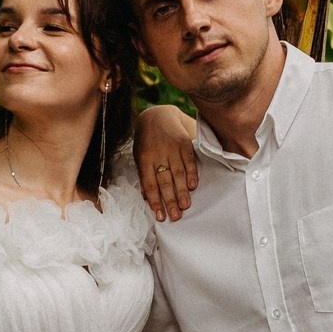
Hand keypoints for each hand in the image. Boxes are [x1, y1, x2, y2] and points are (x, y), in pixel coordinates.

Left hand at [134, 103, 200, 222]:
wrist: (157, 115)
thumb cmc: (146, 140)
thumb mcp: (139, 156)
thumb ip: (143, 175)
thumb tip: (146, 197)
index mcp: (144, 159)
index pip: (150, 184)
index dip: (155, 202)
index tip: (160, 217)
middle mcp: (158, 154)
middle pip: (164, 181)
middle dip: (170, 200)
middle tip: (175, 216)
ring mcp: (172, 149)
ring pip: (177, 173)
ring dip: (182, 191)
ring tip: (186, 206)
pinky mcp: (184, 143)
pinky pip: (189, 161)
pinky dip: (191, 173)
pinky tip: (193, 186)